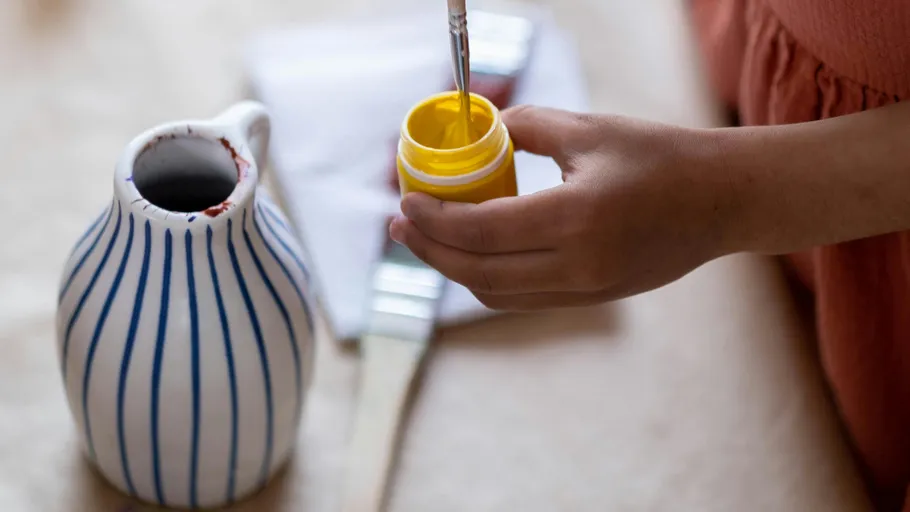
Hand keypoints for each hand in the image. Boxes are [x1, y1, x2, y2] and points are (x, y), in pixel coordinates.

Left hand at [388, 105, 734, 309]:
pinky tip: (475, 252)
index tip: (405, 203)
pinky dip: (490, 278)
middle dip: (430, 251)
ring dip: (456, 270)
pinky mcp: (595, 296)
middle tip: (401, 224)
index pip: (481, 230)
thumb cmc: (661, 156)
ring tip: (430, 239)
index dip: (433, 220)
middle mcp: (579, 264)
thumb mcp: (590, 128)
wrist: (723, 200)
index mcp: (576, 218)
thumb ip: (527, 125)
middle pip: (478, 273)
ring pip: (497, 294)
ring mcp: (588, 288)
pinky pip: (524, 297)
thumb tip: (482, 128)